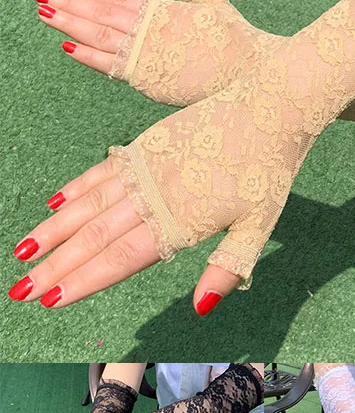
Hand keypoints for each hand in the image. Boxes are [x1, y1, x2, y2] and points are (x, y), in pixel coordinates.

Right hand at [10, 0, 289, 314]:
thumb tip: (200, 308)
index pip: (120, 258)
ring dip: (54, 231)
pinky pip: (103, 171)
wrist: (271, 104)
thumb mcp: (259, 224)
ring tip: (23, 252)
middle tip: (19, 290)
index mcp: (181, 221)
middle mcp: (154, 196)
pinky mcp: (149, 143)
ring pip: (90, 205)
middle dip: (55, 266)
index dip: (84, 280)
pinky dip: (76, 189)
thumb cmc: (271, 169)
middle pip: (94, 237)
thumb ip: (228, 265)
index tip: (49, 299)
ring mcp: (147, 166)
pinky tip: (55, 203)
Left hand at [34, 0, 283, 104]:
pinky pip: (113, 68)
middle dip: (71, 7)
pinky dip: (89, 58)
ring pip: (101, 39)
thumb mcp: (219, 5)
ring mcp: (151, 58)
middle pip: (103, 17)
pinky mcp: (153, 82)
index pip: (121, 0)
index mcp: (168, 12)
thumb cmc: (242, 42)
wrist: (257, 77)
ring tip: (45, 15)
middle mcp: (154, 33)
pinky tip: (68, 48)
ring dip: (70, 26)